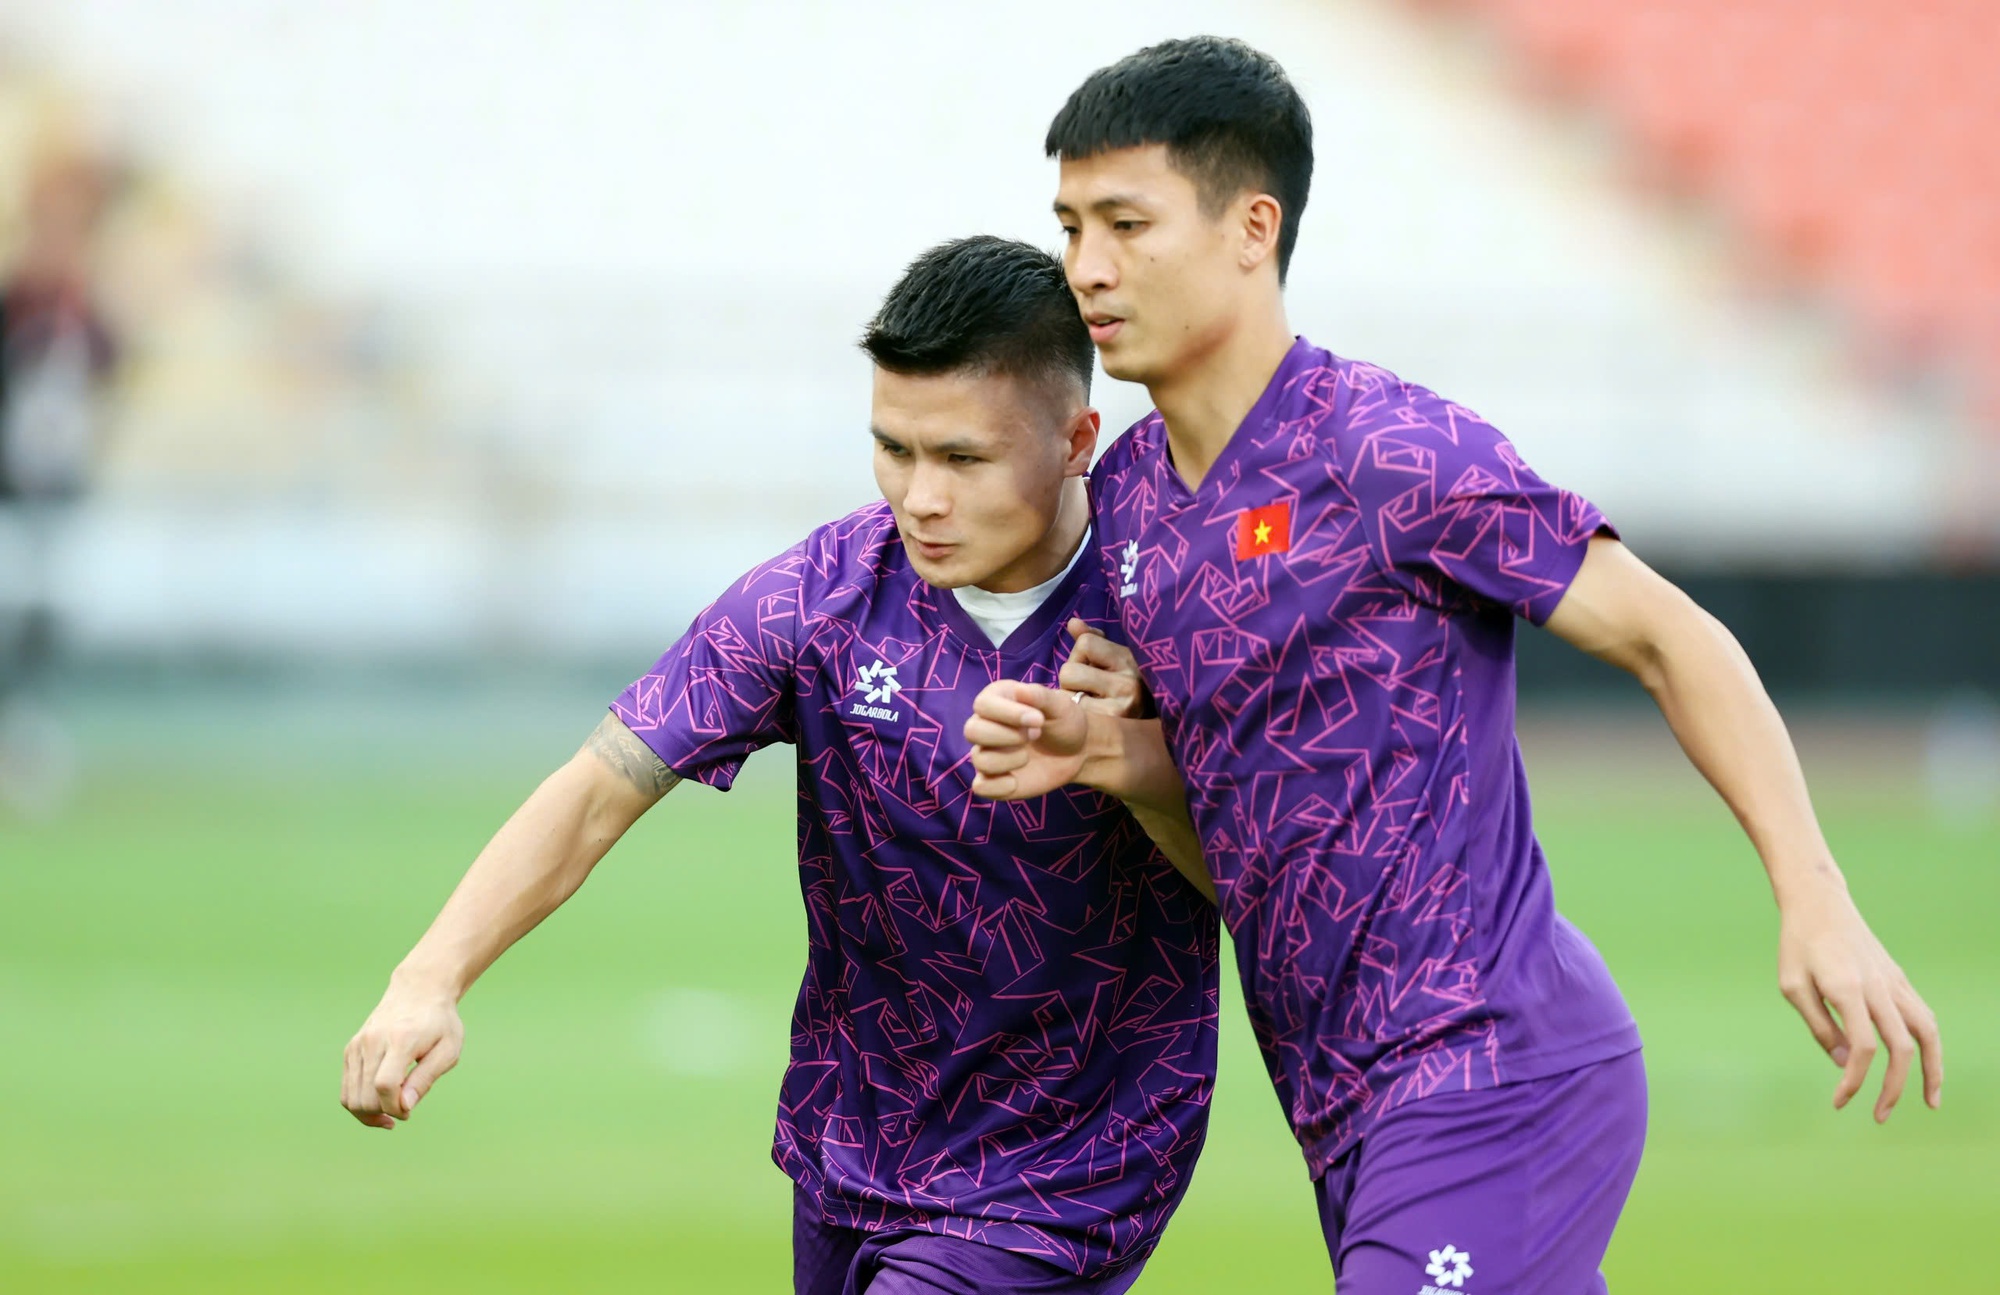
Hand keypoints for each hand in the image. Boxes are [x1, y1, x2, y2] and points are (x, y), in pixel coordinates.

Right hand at [341, 976, 464, 1128]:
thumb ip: (426, 1079)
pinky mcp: (350, 1050)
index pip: (385, 1084)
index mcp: (400, 1040)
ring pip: (350, 1098)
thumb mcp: (448, 1050)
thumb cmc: (439, 1023)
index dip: (394, 1107)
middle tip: (405, 1110)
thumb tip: (405, 1107)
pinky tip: (379, 1104)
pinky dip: (359, 1104)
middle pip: (365, 1096)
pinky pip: (346, 1090)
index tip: (409, 1111)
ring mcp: (357, 1045)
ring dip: (369, 1114)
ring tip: (391, 1112)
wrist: (418, 991)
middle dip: (383, 1113)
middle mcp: (372, 1041)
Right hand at [965, 679, 1091, 799]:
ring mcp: (987, 753)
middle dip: (1005, 736)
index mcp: (997, 700)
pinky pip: (981, 787)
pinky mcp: (992, 780)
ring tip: (1029, 755)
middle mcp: (985, 725)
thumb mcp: (1060, 705)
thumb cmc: (1064, 721)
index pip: (983, 705)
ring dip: (1009, 760)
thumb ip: (1039, 696)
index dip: (1008, 714)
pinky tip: (1017, 780)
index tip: (1038, 720)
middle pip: (972, 731)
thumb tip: (1019, 691)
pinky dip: (999, 786)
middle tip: (1035, 735)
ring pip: (980, 760)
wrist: (1076, 751)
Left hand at [1059, 618, 1149, 718]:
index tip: (1094, 667)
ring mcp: (1121, 706)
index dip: (1082, 655)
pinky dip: (1074, 712)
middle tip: (1088, 690)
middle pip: (1070, 670)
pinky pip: (1071, 709)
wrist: (1149, 729)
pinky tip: (1090, 716)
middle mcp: (1128, 682)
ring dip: (1070, 696)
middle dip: (1072, 678)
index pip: (1085, 642)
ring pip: (1067, 690)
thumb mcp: (1115, 658)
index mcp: (1129, 659)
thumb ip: (1092, 638)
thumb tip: (1073, 623)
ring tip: (1089, 702)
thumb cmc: (1124, 687)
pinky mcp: (1108, 725)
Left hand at [1777, 882, 1941, 1121]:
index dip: (1854, 1080)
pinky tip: (1925, 1065)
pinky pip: (1923, 1017)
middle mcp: (1878, 987)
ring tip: (1929, 1101)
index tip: (1840, 1101)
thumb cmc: (1798, 945)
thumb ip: (1819, 1026)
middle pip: (1901, 1047)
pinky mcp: (1899, 979)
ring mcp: (1894, 982)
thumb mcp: (1793, 986)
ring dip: (1932, 1069)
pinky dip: (1930, 1044)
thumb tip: (1844, 1064)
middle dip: (1894, 1088)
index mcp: (1847, 988)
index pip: (1862, 1047)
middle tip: (1879, 1116)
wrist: (1819, 903)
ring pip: (1927, 1032)